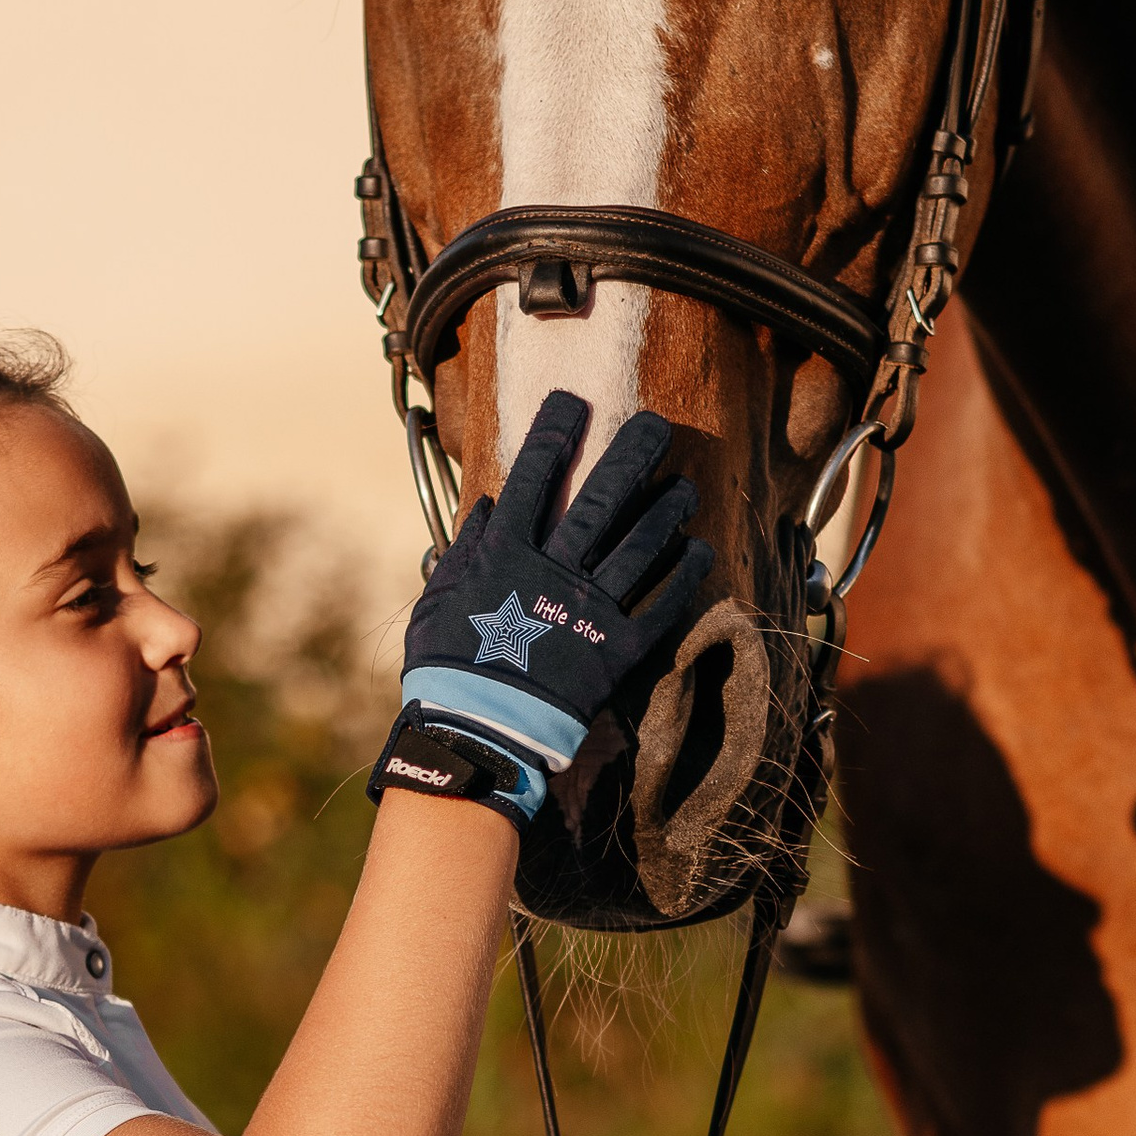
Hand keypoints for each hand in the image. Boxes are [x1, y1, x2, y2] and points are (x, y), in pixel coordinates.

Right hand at [368, 393, 711, 827]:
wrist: (478, 733)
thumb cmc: (447, 669)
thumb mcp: (436, 602)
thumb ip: (463, 552)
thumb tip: (486, 506)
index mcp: (506, 555)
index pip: (532, 478)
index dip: (553, 435)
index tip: (572, 403)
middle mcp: (554, 571)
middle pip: (600, 499)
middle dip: (631, 455)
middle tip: (656, 424)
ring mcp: (590, 609)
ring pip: (640, 546)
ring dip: (667, 511)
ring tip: (686, 486)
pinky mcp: (617, 649)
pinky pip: (660, 605)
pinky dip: (683, 576)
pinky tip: (699, 550)